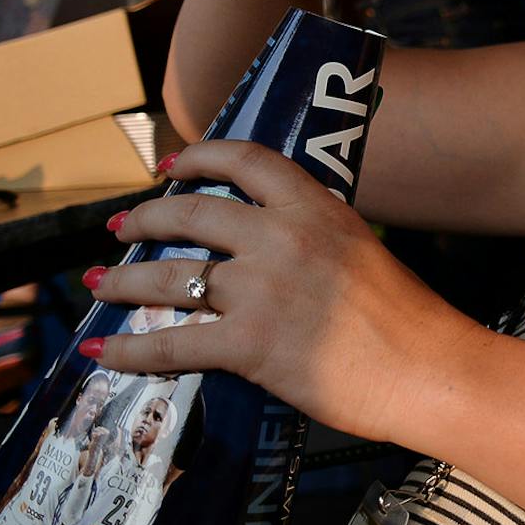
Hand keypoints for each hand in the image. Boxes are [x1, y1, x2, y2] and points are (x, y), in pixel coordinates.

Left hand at [87, 140, 473, 440]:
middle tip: (119, 227)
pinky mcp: (247, 345)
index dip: (198, 155)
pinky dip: (127, 350)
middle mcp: (281, 238)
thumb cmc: (407, 319)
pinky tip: (101, 351)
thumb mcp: (362, 250)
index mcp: (316, 208)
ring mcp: (260, 290)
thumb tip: (269, 251)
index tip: (169, 164)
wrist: (425, 369)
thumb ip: (315, 239)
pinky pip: (169, 344)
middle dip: (143, 219)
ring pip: (167, 277)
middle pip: (189, 213)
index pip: (245, 160)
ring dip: (122, 281)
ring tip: (99, 283)